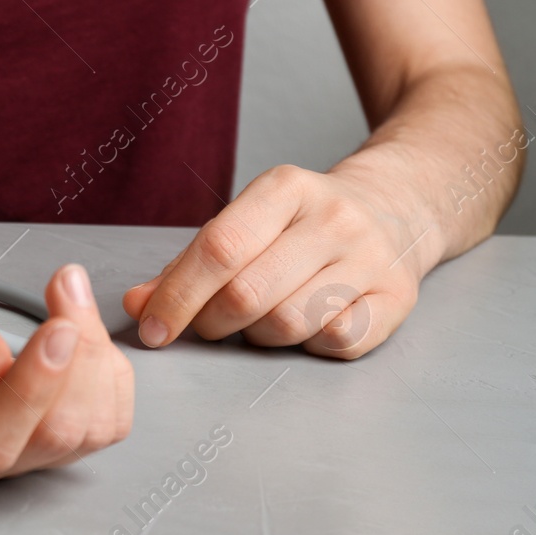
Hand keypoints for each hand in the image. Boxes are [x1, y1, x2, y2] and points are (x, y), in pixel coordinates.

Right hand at [0, 265, 132, 490]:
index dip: (33, 389)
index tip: (58, 326)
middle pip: (53, 434)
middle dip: (77, 354)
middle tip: (65, 283)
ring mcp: (14, 460)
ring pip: (91, 428)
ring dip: (97, 355)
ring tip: (67, 296)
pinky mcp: (47, 443)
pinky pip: (107, 420)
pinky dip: (108, 368)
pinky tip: (79, 329)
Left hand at [122, 164, 432, 358]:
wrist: (396, 207)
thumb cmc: (299, 224)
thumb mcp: (246, 222)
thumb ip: (188, 264)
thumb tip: (137, 303)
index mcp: (285, 188)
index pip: (218, 248)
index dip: (177, 295)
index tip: (153, 328)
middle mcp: (333, 217)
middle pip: (248, 292)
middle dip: (212, 322)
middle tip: (207, 325)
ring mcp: (372, 257)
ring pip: (289, 323)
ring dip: (257, 336)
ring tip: (256, 322)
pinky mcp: (398, 297)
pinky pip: (338, 342)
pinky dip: (308, 346)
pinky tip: (304, 327)